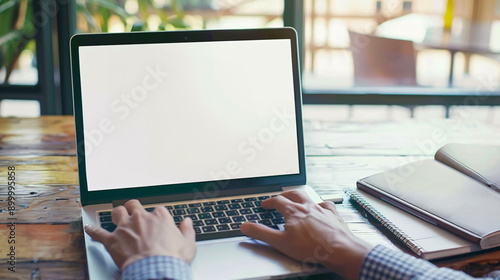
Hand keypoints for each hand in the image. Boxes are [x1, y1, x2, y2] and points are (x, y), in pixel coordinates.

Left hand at [85, 200, 195, 269]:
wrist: (156, 270)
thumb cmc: (171, 259)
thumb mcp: (188, 245)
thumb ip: (187, 231)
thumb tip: (187, 222)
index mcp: (159, 218)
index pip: (157, 210)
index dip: (157, 216)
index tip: (157, 222)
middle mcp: (141, 218)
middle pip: (133, 204)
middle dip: (133, 207)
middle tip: (134, 213)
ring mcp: (125, 228)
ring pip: (117, 212)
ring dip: (116, 214)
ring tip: (116, 217)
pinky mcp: (113, 241)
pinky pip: (99, 233)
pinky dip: (93, 230)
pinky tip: (89, 228)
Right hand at [240, 190, 372, 279]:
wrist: (339, 250)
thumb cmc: (311, 247)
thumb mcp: (280, 242)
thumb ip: (261, 233)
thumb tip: (245, 227)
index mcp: (293, 211)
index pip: (277, 201)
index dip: (269, 202)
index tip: (265, 205)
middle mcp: (308, 206)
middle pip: (294, 194)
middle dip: (285, 194)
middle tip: (280, 197)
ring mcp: (322, 210)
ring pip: (309, 197)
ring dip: (301, 196)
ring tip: (297, 198)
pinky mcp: (334, 216)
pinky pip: (326, 205)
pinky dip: (321, 204)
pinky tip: (321, 207)